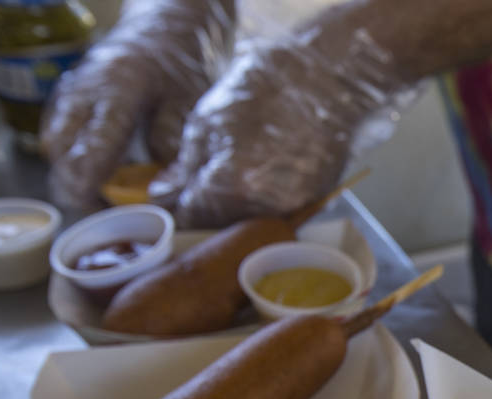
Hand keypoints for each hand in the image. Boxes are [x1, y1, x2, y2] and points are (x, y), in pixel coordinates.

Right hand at [41, 0, 232, 208]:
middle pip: (58, 153)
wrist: (165, 27)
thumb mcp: (189, 103)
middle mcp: (83, 92)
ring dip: (72, 176)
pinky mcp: (67, 99)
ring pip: (51, 147)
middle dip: (77, 188)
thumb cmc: (181, 65)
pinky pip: (56, 137)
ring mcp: (70, 94)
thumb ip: (172, 143)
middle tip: (112, 211)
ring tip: (107, 197)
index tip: (109, 213)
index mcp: (115, 91)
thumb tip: (160, 189)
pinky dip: (71, 161)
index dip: (92, 188)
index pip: (89, 149)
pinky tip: (100, 175)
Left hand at [150, 21, 408, 226]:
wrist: (325, 79)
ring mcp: (293, 208)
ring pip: (250, 222)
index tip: (174, 193)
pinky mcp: (313, 201)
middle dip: (207, 208)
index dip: (177, 206)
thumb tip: (165, 194)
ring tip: (237, 172)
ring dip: (237, 206)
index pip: (189, 218)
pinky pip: (277, 211)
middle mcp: (264, 208)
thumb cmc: (263, 89)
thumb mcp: (207, 120)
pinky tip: (264, 170)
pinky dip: (265, 199)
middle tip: (202, 180)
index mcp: (231, 187)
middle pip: (221, 226)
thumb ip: (185, 166)